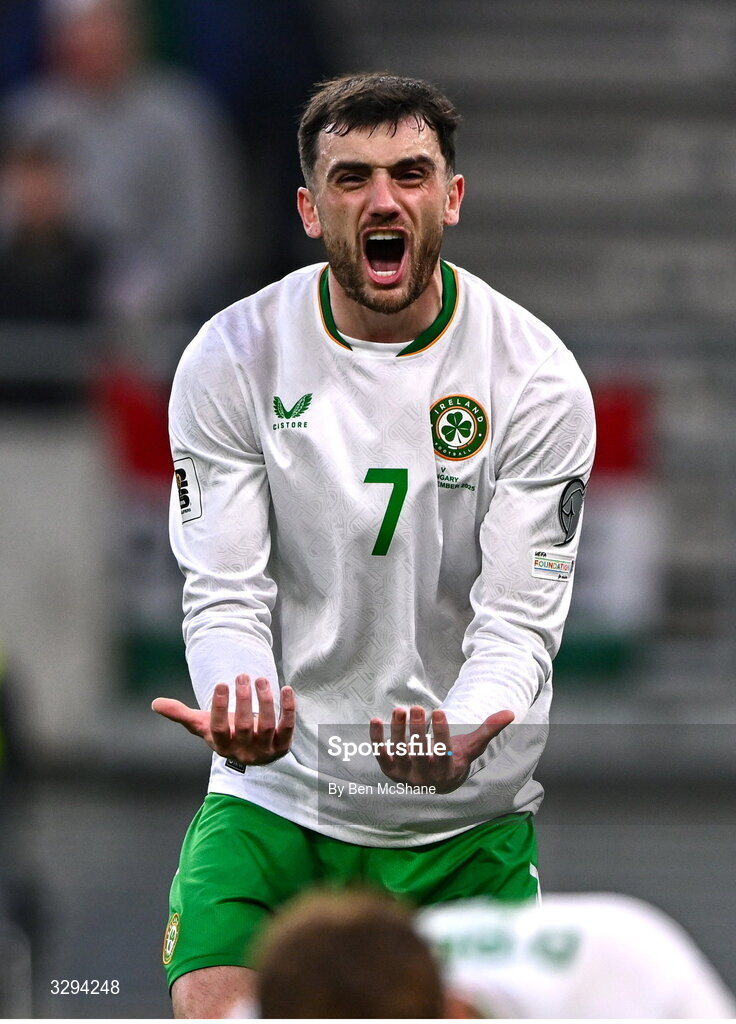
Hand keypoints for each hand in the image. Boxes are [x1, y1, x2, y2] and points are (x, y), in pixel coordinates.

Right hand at [151, 673, 295, 765]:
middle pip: (243, 726)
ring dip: (265, 701)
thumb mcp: (203, 725)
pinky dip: (289, 709)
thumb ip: (180, 714)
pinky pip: (288, 727)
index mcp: (221, 745)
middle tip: (242, 676)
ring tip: (260, 679)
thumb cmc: (225, 733)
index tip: (220, 683)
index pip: (218, 729)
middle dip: (243, 699)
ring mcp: (264, 750)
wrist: (252, 752)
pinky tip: (287, 688)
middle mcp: (243, 751)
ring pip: (266, 726)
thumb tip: (154, 703)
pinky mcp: (283, 745)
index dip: (219, 707)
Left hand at [369, 705, 513, 793]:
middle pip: (420, 752)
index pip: (443, 750)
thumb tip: (511, 712)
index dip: (440, 731)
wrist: (435, 783)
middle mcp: (425, 775)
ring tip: (400, 709)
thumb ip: (488, 730)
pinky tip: (376, 720)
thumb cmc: (454, 758)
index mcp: (446, 769)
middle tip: (417, 707)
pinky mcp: (390, 770)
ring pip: (400, 751)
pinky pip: (381, 754)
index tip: (438, 710)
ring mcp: (406, 774)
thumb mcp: (471, 746)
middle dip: (418, 730)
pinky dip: (377, 739)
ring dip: (398, 731)